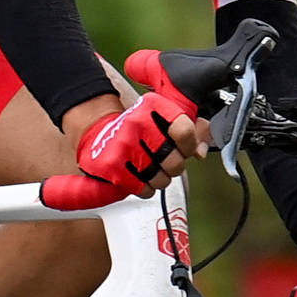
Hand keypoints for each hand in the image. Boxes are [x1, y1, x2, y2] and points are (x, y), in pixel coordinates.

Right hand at [55, 89, 210, 199]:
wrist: (95, 132)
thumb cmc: (137, 128)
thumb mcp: (166, 117)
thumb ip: (194, 128)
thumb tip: (201, 151)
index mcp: (153, 107)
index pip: (184, 131)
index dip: (188, 146)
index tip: (183, 147)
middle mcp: (137, 123)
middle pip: (175, 161)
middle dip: (173, 166)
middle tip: (164, 161)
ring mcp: (123, 145)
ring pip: (161, 179)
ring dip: (159, 179)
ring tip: (149, 168)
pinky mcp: (111, 166)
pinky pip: (144, 189)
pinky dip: (144, 188)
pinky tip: (138, 176)